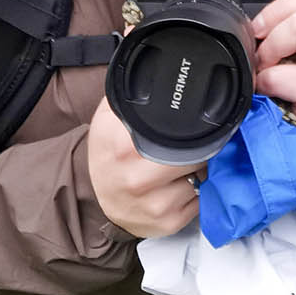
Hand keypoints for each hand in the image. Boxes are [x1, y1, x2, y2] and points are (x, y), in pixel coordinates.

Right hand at [86, 97, 202, 237]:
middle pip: (197, 155)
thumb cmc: (109, 152)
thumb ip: (134, 92)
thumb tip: (160, 70)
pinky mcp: (167, 224)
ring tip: (183, 165)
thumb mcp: (111, 117)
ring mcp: (154, 205)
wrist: (93, 196)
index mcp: (124, 147)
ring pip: (202, 178)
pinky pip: (200, 201)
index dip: (196, 127)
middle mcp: (138, 179)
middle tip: (192, 144)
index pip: (182, 134)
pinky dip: (197, 191)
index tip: (198, 124)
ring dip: (201, 170)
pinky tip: (179, 184)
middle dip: (201, 148)